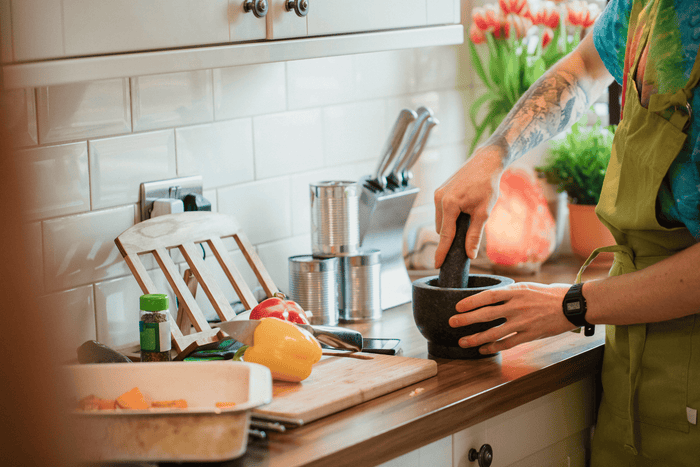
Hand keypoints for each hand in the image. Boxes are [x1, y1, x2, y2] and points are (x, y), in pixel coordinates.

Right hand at [433, 146, 504, 267]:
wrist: (486, 162)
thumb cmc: (487, 185)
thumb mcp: (483, 212)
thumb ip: (475, 235)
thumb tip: (470, 254)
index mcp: (449, 205)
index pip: (445, 235)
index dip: (442, 252)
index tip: (437, 265)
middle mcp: (439, 199)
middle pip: (442, 229)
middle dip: (451, 236)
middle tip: (467, 236)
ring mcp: (437, 194)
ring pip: (441, 220)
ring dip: (451, 225)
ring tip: (468, 217)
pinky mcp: (439, 191)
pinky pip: (442, 211)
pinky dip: (450, 216)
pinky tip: (463, 209)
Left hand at [448, 282, 576, 353]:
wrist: (571, 305)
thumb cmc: (548, 295)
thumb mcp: (527, 287)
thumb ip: (509, 294)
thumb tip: (489, 298)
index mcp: (516, 291)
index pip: (488, 296)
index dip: (471, 301)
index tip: (457, 306)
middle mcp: (517, 306)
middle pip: (486, 314)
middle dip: (466, 320)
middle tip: (452, 323)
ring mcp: (523, 322)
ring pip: (494, 333)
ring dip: (476, 338)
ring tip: (462, 342)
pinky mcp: (530, 335)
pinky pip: (508, 343)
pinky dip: (493, 347)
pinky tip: (483, 349)